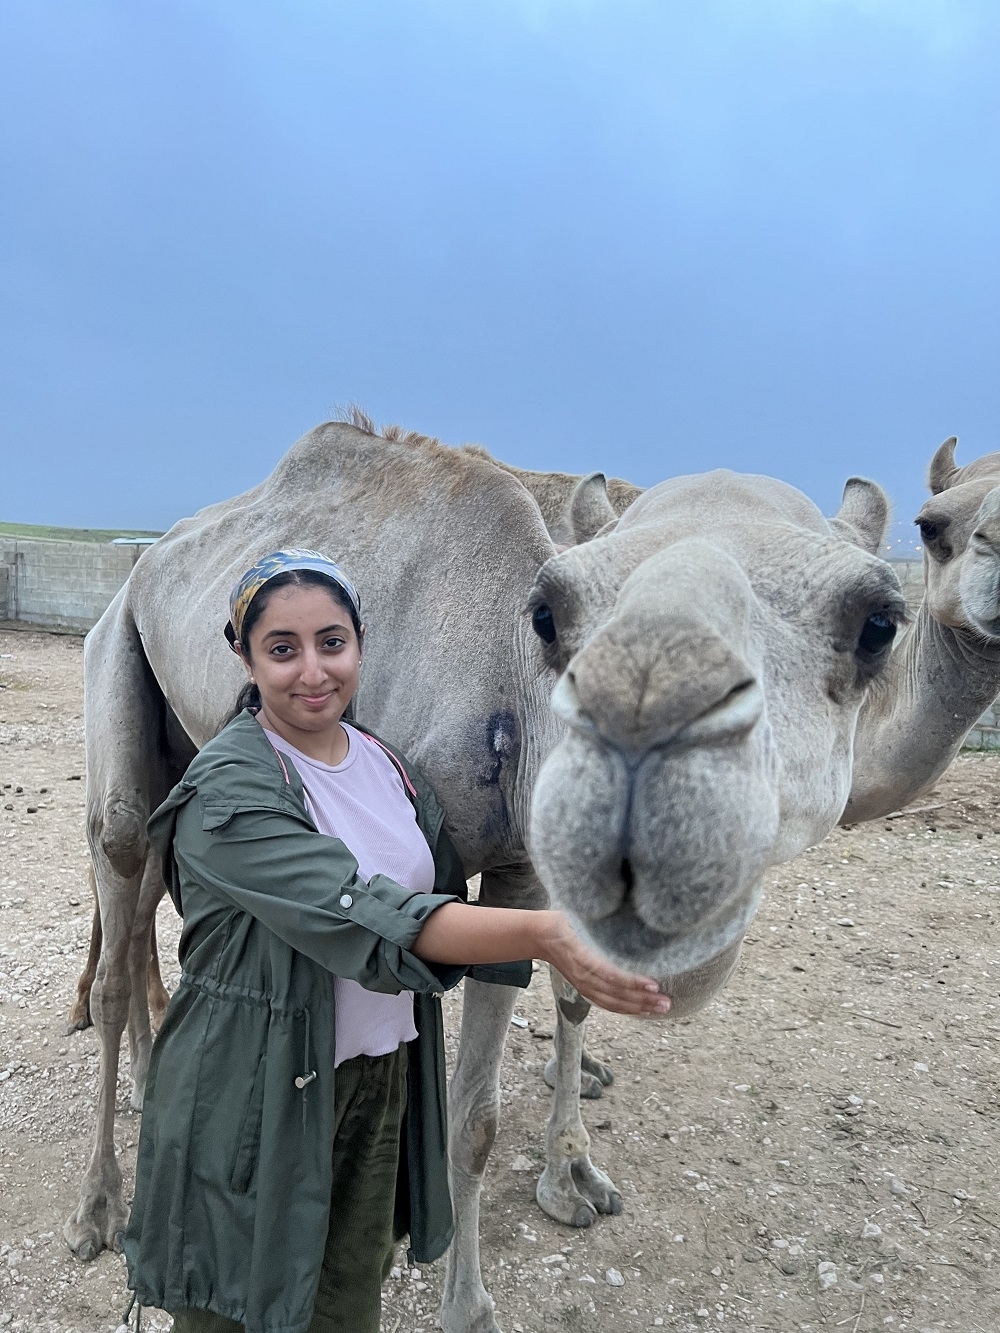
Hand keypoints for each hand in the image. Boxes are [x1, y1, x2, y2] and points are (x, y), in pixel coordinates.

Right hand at [537, 911, 669, 1016]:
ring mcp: (583, 985)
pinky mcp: (584, 989)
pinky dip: (626, 1009)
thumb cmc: (565, 921)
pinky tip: (643, 1010)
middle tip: (667, 1000)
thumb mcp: (581, 916)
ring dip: (639, 1007)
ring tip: (662, 1007)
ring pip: (613, 1002)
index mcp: (582, 955)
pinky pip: (607, 1004)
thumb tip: (635, 916)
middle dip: (643, 999)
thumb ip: (602, 922)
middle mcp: (583, 975)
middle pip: (615, 993)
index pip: (610, 973)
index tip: (654, 983)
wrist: (541, 935)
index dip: (632, 981)